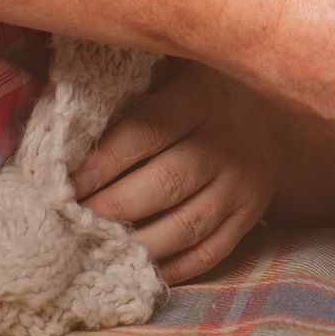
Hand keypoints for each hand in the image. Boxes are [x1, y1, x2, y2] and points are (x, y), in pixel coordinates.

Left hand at [73, 62, 289, 283]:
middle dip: (110, 208)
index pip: (148, 132)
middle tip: (68, 223)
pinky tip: (132, 268)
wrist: (278, 113)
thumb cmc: (203, 87)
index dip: (105, 160)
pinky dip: (168, 268)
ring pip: (184, 226)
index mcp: (201, 99)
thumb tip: (56, 87)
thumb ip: (128, 79)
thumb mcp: (175, 67)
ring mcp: (241, 187)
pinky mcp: (248, 218)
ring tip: (92, 253)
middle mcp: (226, 144)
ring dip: (135, 245)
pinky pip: (207, 253)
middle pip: (164, 184)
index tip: (67, 181)